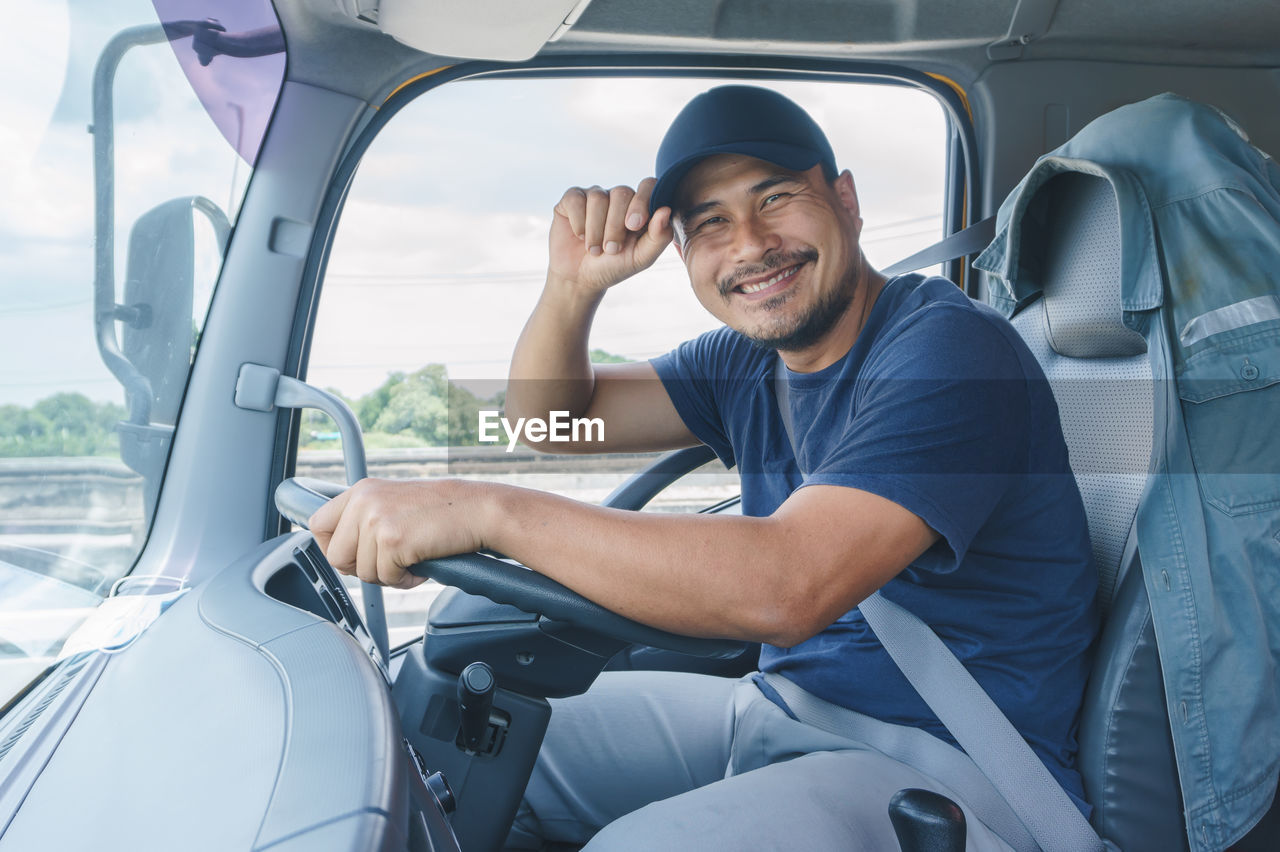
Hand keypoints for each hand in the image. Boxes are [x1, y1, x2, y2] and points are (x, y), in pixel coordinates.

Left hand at [309, 478, 488, 588]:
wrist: (477, 509)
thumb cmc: (443, 511)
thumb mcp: (394, 502)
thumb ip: (365, 518)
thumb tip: (339, 551)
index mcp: (361, 490)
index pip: (318, 524)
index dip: (333, 548)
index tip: (354, 556)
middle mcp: (364, 501)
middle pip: (335, 556)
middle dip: (361, 568)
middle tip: (389, 563)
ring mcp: (376, 520)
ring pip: (362, 572)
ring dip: (388, 575)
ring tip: (411, 561)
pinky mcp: (392, 540)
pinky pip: (386, 578)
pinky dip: (405, 579)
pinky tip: (421, 565)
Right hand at [548, 178, 673, 293]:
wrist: (581, 278)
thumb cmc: (614, 266)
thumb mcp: (641, 257)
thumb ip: (659, 236)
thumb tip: (666, 210)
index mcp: (640, 207)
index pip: (648, 186)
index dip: (641, 202)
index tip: (633, 226)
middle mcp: (618, 197)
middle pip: (622, 193)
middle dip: (615, 225)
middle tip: (612, 249)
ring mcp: (595, 195)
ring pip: (598, 198)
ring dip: (595, 230)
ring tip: (595, 249)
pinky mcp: (572, 199)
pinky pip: (576, 200)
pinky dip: (578, 223)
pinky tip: (580, 236)